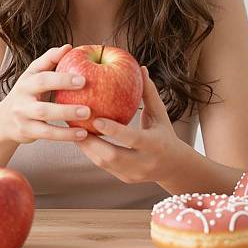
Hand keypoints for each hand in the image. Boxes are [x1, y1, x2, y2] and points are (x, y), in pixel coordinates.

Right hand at [0, 44, 90, 143]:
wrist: (3, 121)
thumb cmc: (27, 92)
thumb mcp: (34, 75)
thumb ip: (50, 60)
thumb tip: (68, 47)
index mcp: (27, 80)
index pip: (43, 76)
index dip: (63, 78)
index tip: (84, 79)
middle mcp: (22, 98)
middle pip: (42, 98)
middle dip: (65, 99)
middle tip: (88, 101)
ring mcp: (23, 116)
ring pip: (45, 117)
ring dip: (67, 118)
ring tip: (87, 117)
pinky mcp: (26, 132)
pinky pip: (47, 134)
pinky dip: (65, 135)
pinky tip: (83, 134)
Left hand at [76, 66, 180, 183]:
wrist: (175, 167)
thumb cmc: (165, 133)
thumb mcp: (160, 113)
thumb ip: (149, 93)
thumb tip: (141, 68)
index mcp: (155, 145)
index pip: (132, 139)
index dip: (114, 131)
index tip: (96, 119)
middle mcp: (144, 163)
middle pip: (113, 157)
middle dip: (92, 142)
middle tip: (75, 124)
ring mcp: (133, 174)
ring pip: (104, 164)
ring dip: (87, 147)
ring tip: (72, 130)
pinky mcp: (124, 179)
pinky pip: (104, 167)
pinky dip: (91, 152)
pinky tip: (80, 138)